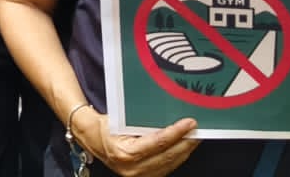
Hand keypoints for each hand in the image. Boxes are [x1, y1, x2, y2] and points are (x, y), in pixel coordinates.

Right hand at [78, 107, 198, 176]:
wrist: (92, 139)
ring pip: (170, 164)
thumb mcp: (120, 121)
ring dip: (184, 150)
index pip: (158, 142)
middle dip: (186, 142)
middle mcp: (133, 169)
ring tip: (194, 137)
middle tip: (197, 130)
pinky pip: (166, 168)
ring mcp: (139, 176)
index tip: (189, 123)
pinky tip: (183, 148)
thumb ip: (142, 123)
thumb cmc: (105, 127)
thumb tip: (168, 118)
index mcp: (126, 153)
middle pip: (169, 155)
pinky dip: (177, 157)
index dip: (176, 132)